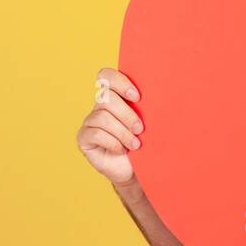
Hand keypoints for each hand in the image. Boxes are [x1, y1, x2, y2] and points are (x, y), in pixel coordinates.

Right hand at [76, 66, 143, 186]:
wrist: (136, 170)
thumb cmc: (144, 144)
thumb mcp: (149, 123)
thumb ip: (147, 107)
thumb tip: (162, 94)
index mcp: (115, 97)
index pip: (106, 76)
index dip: (120, 83)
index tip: (137, 97)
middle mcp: (100, 106)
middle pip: (107, 98)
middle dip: (127, 114)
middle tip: (140, 129)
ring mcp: (90, 121)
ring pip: (102, 117)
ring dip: (123, 132)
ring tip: (135, 144)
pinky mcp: (84, 138)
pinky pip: (95, 133)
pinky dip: (113, 142)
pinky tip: (122, 150)